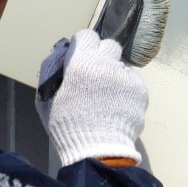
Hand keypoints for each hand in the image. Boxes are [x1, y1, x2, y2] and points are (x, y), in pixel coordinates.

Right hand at [36, 29, 147, 165]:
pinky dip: (125, 89)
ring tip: (106, 97)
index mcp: (82, 63)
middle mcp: (107, 64)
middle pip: (108, 46)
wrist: (97, 150)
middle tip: (93, 76)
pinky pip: (132, 81)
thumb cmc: (66, 126)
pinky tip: (117, 105)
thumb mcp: (46, 98)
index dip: (82, 47)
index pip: (87, 36)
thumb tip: (62, 51)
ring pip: (120, 65)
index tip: (79, 59)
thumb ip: (52, 70)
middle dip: (100, 56)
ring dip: (113, 74)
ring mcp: (126, 77)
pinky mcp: (140, 90)